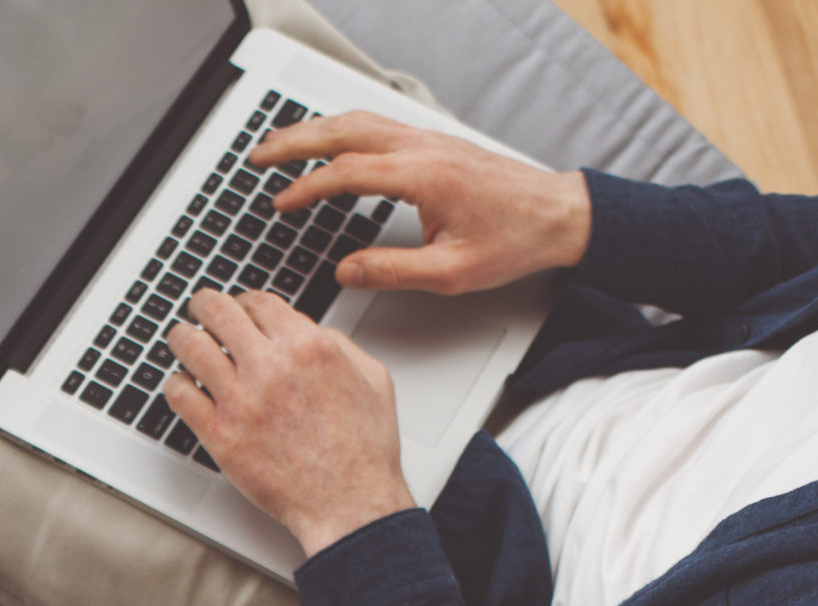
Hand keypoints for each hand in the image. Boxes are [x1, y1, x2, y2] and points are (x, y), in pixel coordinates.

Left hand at [165, 288, 415, 554]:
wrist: (349, 502)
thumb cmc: (363, 450)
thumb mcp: (372, 379)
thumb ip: (340, 345)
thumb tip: (311, 330)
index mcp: (308, 346)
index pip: (258, 301)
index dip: (242, 300)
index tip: (237, 307)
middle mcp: (271, 366)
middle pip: (218, 311)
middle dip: (204, 304)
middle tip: (198, 308)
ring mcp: (241, 400)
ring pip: (191, 346)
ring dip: (182, 337)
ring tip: (180, 339)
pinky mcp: (220, 434)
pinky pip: (180, 394)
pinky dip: (175, 383)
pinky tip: (181, 385)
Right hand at [248, 111, 590, 295]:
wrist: (559, 216)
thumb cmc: (515, 240)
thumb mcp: (452, 273)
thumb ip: (392, 272)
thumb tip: (346, 270)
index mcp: (423, 176)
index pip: (348, 172)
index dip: (307, 188)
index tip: (280, 204)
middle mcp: (423, 148)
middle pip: (344, 130)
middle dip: (295, 141)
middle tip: (258, 156)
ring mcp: (429, 140)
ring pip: (360, 121)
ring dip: (315, 129)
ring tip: (280, 144)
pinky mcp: (435, 144)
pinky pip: (378, 126)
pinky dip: (343, 129)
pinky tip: (329, 141)